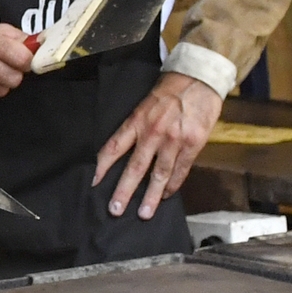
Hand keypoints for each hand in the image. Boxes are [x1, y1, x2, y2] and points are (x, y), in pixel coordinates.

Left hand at [95, 71, 221, 217]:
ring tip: (144, 213)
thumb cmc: (170, 90)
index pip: (114, 147)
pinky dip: (173, 185)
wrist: (198, 79)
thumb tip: (124, 151)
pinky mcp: (193, 144)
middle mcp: (152, 133)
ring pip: (159, 174)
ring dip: (151, 196)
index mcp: (137, 121)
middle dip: (124, 190)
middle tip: (115, 209)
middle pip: (135, 167)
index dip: (102, 166)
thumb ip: (137, 127)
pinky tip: (166, 196)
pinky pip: (181, 170)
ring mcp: (173, 140)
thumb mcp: (145, 104)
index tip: (93, 182)